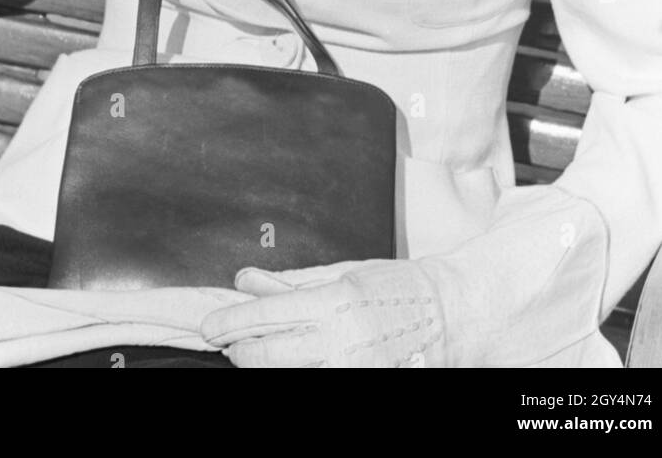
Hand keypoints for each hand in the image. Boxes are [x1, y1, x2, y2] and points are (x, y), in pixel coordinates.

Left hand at [200, 260, 444, 368]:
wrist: (451, 316)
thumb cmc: (399, 288)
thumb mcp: (343, 274)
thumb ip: (291, 283)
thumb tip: (245, 280)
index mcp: (336, 303)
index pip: (266, 316)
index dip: (230, 322)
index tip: (210, 325)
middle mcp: (341, 342)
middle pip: (268, 354)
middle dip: (239, 349)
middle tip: (227, 341)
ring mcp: (352, 371)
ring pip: (287, 375)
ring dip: (263, 364)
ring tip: (255, 352)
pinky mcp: (364, 387)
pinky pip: (314, 387)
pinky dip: (294, 377)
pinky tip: (290, 366)